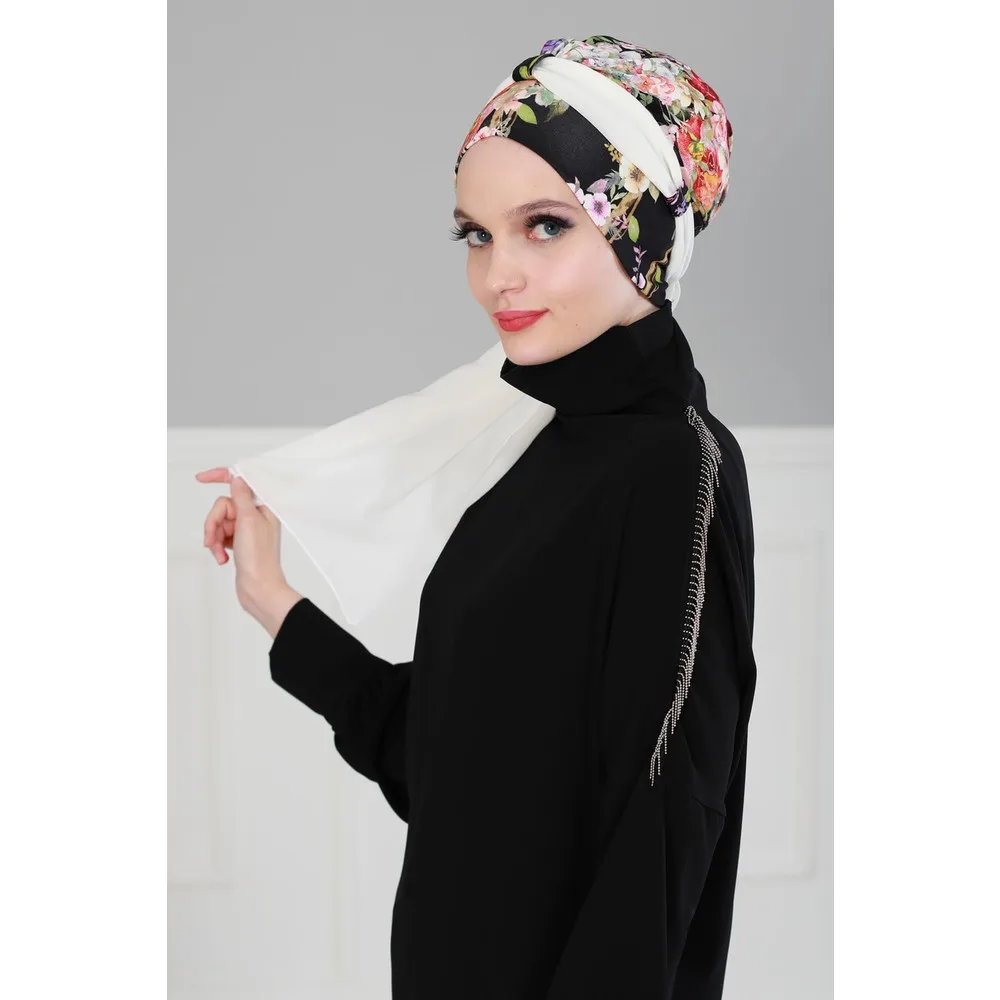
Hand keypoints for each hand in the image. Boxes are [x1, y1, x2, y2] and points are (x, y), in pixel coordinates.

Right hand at [195, 466, 301, 633]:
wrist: (258, 589)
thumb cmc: (259, 558)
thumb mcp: (249, 521)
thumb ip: (241, 497)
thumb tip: (237, 478)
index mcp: (262, 507)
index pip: (240, 483)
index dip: (220, 477)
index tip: (201, 478)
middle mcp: (256, 516)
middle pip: (223, 506)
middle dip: (214, 523)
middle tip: (215, 539)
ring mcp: (247, 530)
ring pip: (219, 522)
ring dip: (214, 537)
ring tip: (219, 553)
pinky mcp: (239, 543)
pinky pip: (220, 536)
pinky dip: (217, 546)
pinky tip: (222, 559)